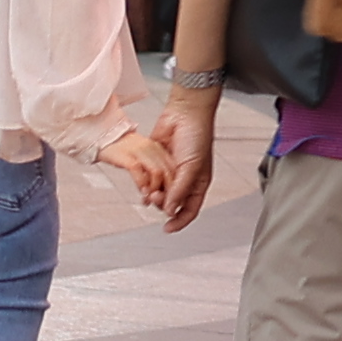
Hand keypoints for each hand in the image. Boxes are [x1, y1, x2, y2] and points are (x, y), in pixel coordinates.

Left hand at [139, 82, 219, 230]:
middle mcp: (183, 179)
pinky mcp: (157, 162)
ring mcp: (169, 171)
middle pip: (171, 203)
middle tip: (156, 196)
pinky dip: (146, 183)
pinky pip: (150, 178)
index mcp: (198, 183)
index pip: (190, 210)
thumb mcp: (192, 167)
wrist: (184, 112)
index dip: (180, 221)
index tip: (167, 228)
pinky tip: (143, 183)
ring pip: (159, 192)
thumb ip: (180, 191)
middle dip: (163, 203)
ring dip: (153, 195)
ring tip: (149, 190)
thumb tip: (170, 211)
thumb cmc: (197, 136)